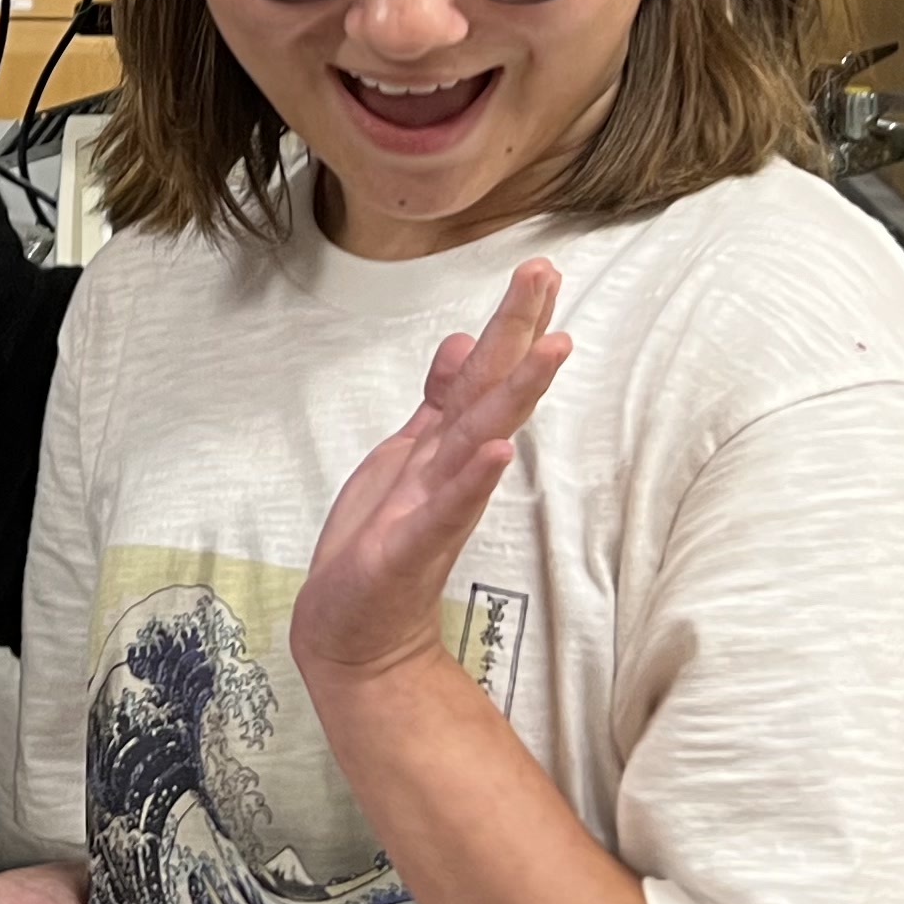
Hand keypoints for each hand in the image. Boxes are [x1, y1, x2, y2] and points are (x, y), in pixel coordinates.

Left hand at [289, 261, 570, 687]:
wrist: (353, 633)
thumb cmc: (380, 542)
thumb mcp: (404, 456)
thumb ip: (438, 404)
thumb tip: (461, 340)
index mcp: (443, 446)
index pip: (483, 375)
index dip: (510, 325)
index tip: (539, 270)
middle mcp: (449, 470)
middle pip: (491, 392)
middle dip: (519, 335)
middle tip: (547, 278)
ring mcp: (435, 508)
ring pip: (481, 440)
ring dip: (515, 395)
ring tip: (551, 350)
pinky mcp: (412, 549)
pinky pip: (447, 510)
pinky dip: (473, 481)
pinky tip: (499, 452)